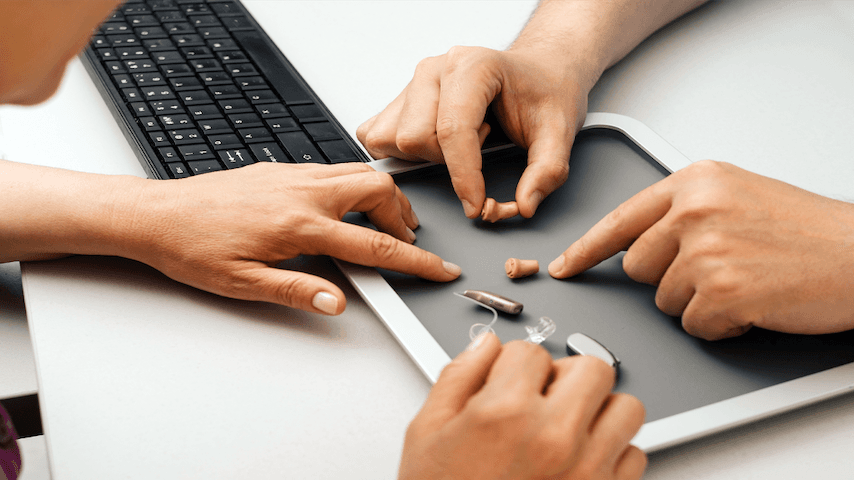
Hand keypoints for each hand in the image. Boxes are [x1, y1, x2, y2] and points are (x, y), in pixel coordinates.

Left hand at [123, 162, 460, 313]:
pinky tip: (345, 206)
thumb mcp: (243, 283)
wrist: (157, 214)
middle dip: (404, 216)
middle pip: (378, 191)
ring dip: (382, 197)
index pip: (375, 245)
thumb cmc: (193, 248)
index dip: (415, 260)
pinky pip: (334, 168)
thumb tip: (337, 301)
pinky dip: (355, 185)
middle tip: (408, 242)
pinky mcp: (280, 169)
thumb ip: (296, 291)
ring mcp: (292, 175)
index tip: (438, 267)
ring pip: (359, 173)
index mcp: (299, 225)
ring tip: (385, 223)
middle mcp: (302, 192)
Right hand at [357, 46, 592, 218]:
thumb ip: (548, 170)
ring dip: (427, 156)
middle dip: (448, 161)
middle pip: (415, 138)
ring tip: (462, 141)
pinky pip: (378, 135)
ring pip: (393, 140)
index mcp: (473, 66)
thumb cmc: (545, 91)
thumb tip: (524, 204)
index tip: (477, 205)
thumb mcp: (561, 130)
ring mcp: (414, 81)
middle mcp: (436, 69)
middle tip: (482, 147)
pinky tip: (436, 145)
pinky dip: (402, 152)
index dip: (464, 177)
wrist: (539, 71)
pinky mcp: (400, 98)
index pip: (452, 130)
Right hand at [398, 334, 645, 479]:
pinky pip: (635, 456)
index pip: (531, 351)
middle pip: (592, 368)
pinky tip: (580, 459)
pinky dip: (613, 453)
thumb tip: (484, 346)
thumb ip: (459, 376)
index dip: (514, 365)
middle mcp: (554, 437)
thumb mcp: (427, 432)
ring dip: (599, 410)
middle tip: (542, 397)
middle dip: (565, 376)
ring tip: (569, 425)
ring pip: (626, 408)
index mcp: (506, 413)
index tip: (508, 382)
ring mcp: (586, 470)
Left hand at [549, 160, 853, 339]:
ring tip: (745, 281)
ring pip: (664, 300)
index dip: (586, 249)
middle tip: (720, 269)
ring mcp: (705, 249)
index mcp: (693, 181)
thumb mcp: (736, 195)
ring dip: (699, 303)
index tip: (564, 266)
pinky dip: (721, 325)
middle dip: (668, 279)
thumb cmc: (805, 231)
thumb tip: (641, 243)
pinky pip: (694, 326)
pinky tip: (754, 302)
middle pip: (637, 267)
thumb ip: (683, 211)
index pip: (620, 218)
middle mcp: (693, 209)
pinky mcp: (722, 290)